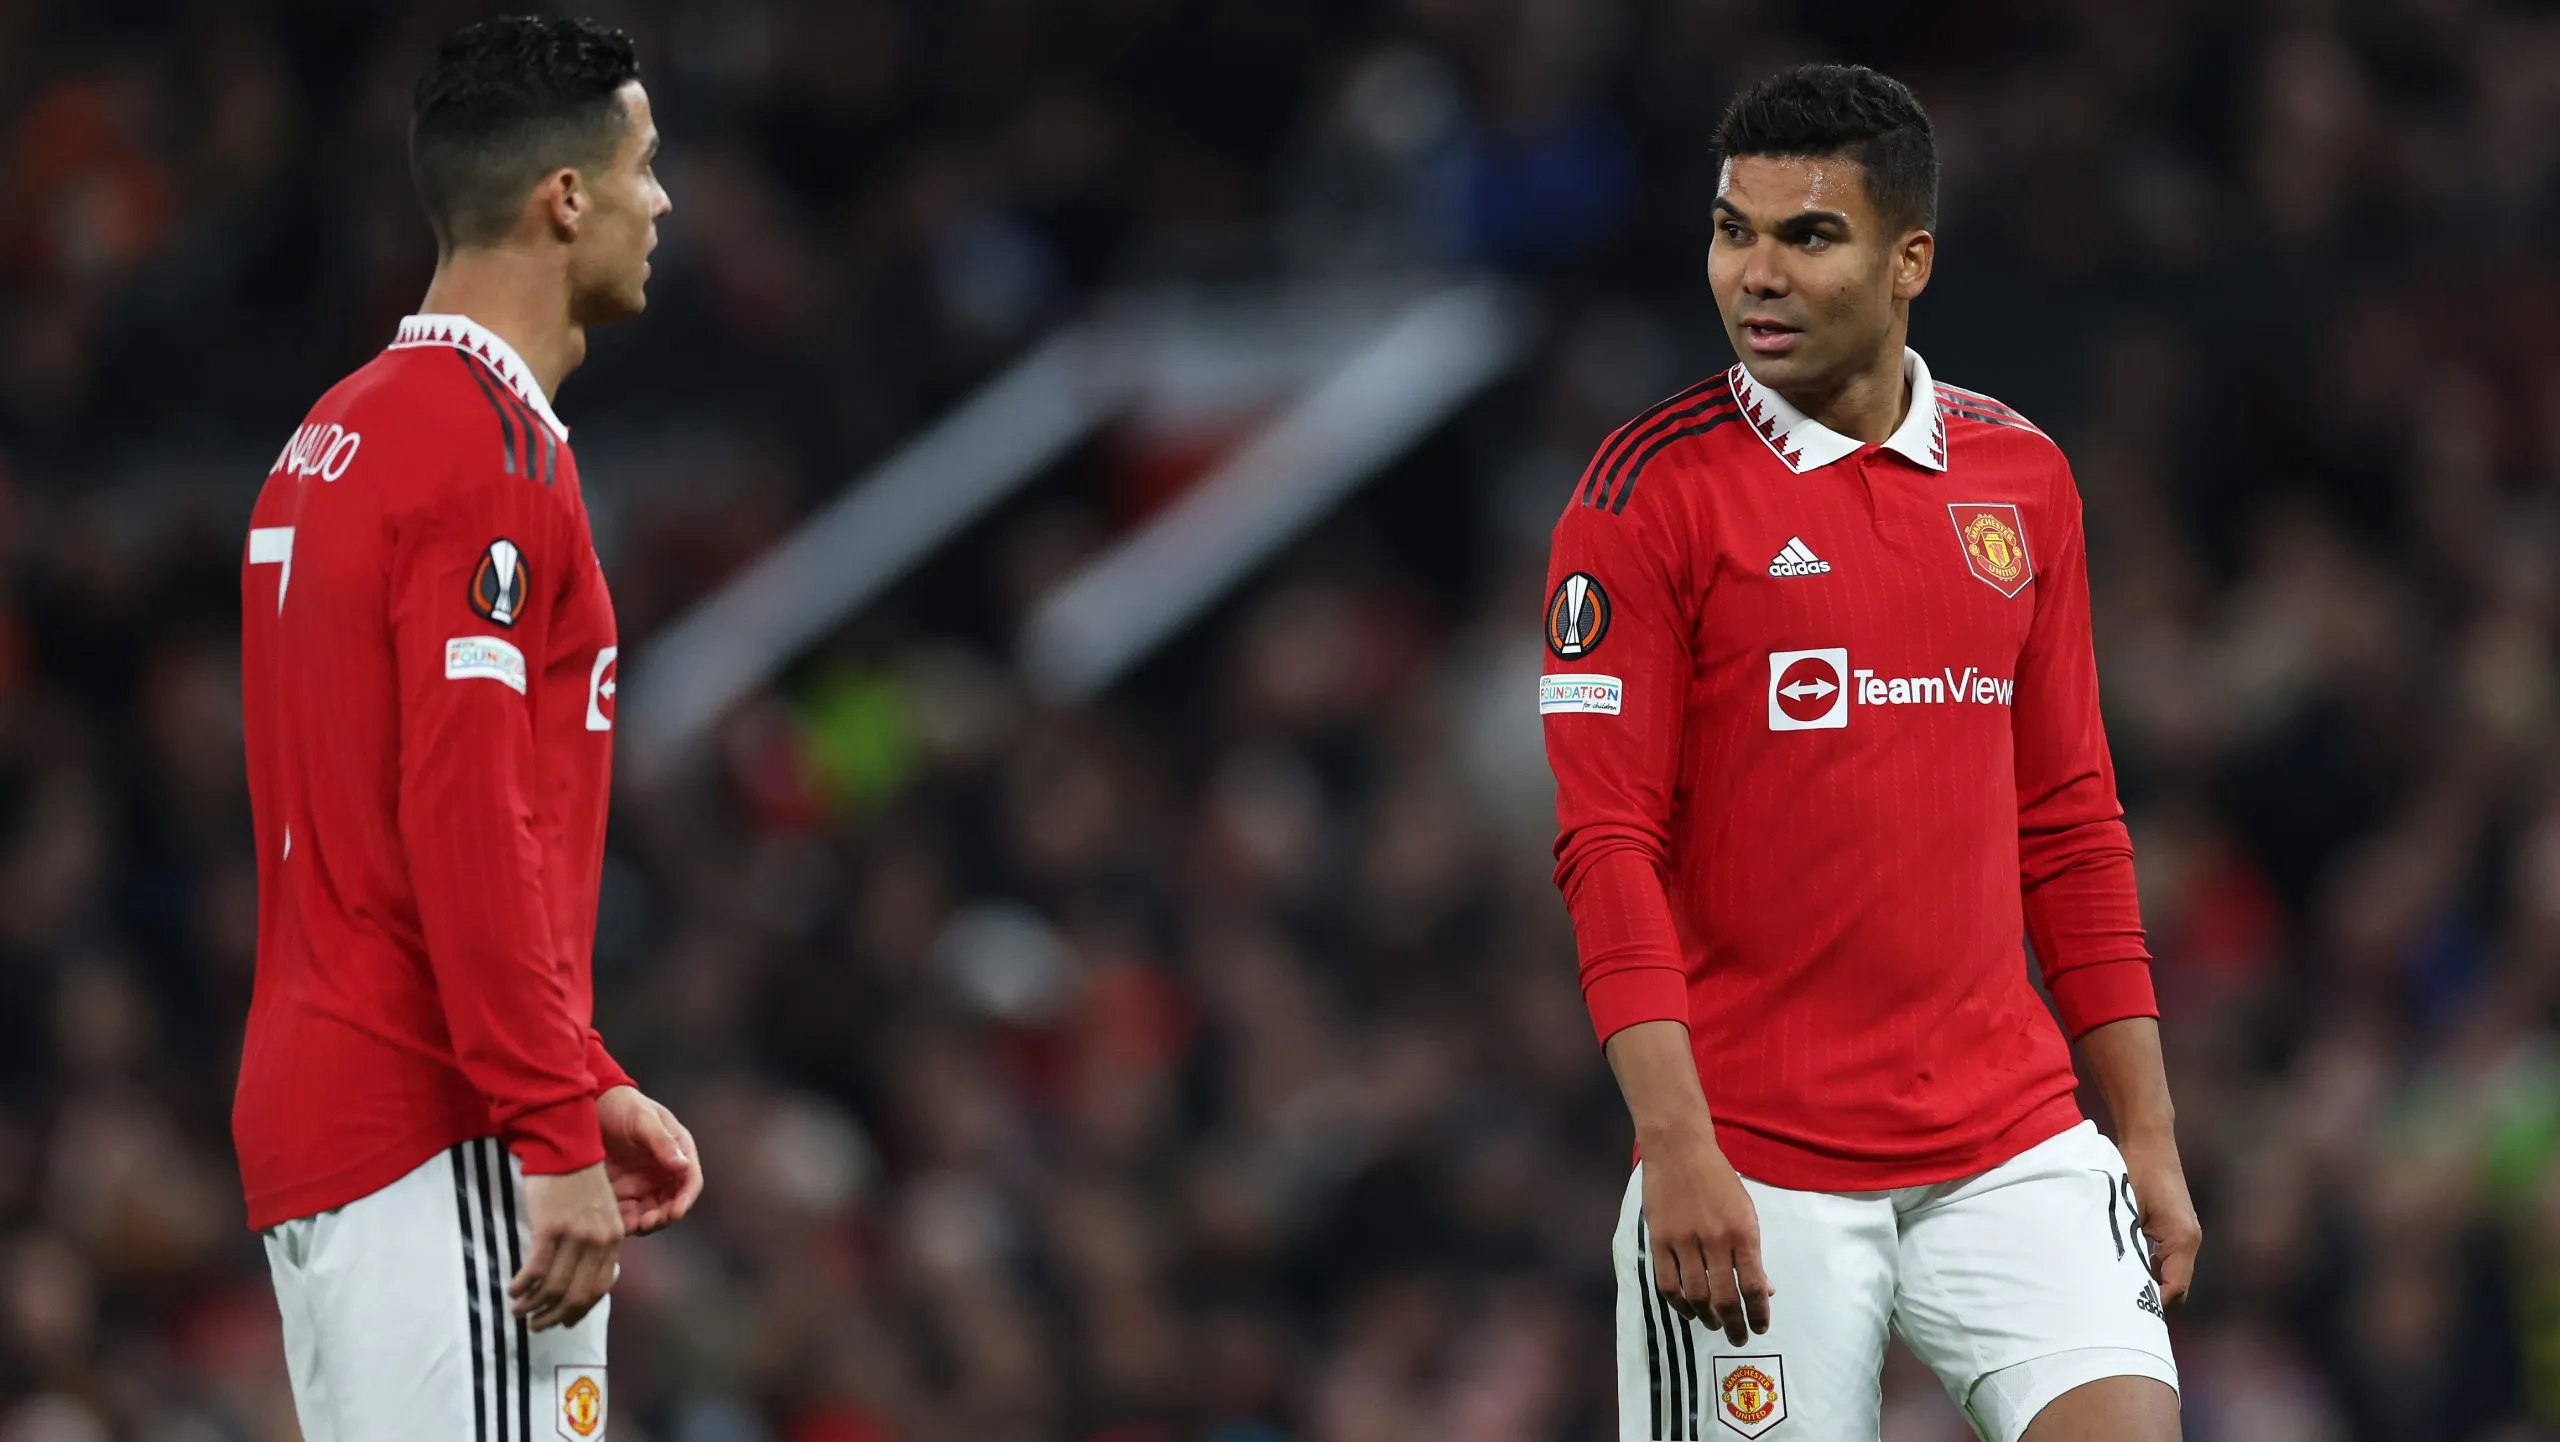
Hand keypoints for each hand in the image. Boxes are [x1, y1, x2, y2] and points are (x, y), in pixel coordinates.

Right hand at [510, 1161, 622, 1330]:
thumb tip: (586, 1277)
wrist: (564, 1147)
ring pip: (554, 1287)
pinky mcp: (550, 1228)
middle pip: (577, 1295)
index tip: (564, 1322)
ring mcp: (575, 1236)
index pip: (600, 1288)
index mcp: (614, 1238)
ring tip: (518, 1311)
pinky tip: (512, 1290)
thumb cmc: (579, 1180)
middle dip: (554, 1316)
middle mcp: (598, 1241)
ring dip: (533, 1306)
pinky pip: (535, 1270)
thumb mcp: (601, 1212)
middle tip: (536, 1325)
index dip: (580, 1310)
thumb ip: (598, 1243)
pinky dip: (522, 1286)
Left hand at [599, 1085, 702, 1235]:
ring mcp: (643, 1184)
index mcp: (678, 1151)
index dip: (685, 1199)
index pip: (690, 1181)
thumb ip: (661, 1142)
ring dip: (646, 1224)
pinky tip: (615, 1226)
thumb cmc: (622, 1106)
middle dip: (664, 1217)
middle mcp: (664, 1172)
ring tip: (632, 1227)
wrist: (590, 1106)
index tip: (675, 1212)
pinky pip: (627, 1215)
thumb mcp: (643, 1119)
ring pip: (652, 1213)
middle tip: (648, 1223)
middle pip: (672, 1203)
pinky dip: (624, 1224)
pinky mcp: (621, 1193)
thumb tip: (682, 1165)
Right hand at [1642, 1123, 1774, 1345]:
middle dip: (1735, 1325)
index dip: (1759, 1313)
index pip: (1754, 1286)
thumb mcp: (1746, 1211)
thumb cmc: (1718, 1179)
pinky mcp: (1659, 1240)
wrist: (1679, 1150)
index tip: (1760, 1328)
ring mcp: (1684, 1241)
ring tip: (1714, 1324)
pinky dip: (1678, 1303)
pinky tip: (1688, 1310)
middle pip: (1725, 1298)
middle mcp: (1715, 1240)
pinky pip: (1667, 1283)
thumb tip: (1764, 1290)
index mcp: (1743, 1232)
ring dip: (1707, 1317)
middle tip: (1738, 1337)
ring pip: (1695, 1295)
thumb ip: (1753, 1252)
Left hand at [2123, 1137, 2200, 1307]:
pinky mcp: (2175, 1229)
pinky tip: (2123, 1272)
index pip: (2173, 1288)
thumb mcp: (2126, 1209)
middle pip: (2175, 1287)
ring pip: (2170, 1275)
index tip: (2127, 1318)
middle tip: (2119, 1313)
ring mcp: (2184, 1235)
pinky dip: (2149, 1269)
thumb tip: (2114, 1279)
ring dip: (2148, 1284)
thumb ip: (2127, 1244)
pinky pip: (2166, 1260)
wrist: (2149, 1140)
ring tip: (2119, 1297)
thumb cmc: (2135, 1169)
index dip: (2151, 1305)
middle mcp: (2189, 1240)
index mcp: (2182, 1238)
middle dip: (2150, 1300)